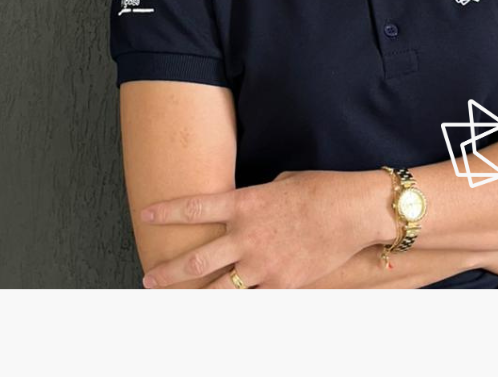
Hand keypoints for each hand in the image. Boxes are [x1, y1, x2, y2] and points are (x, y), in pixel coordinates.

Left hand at [138, 169, 370, 288]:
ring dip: (194, 298)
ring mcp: (262, 263)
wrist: (352, 211)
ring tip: (177, 304)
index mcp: (244, 203)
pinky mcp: (282, 284)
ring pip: (218, 290)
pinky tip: (229, 312)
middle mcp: (246, 235)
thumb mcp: (280, 184)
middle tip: (150, 278)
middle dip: (168, 272)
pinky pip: (254, 298)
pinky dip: (241, 305)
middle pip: (196, 259)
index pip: (194, 208)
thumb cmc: (320, 189)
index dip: (166, 212)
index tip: (145, 215)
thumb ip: (256, 200)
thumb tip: (248, 211)